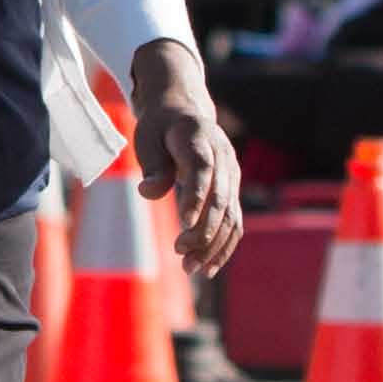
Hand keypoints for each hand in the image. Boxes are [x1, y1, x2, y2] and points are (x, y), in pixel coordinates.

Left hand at [127, 36, 241, 275]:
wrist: (185, 114)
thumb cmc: (161, 129)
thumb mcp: (148, 138)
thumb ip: (153, 165)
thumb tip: (148, 192)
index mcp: (199, 138)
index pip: (202, 169)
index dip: (196, 196)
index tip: (184, 222)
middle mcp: (223, 158)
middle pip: (220, 198)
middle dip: (203, 229)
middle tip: (180, 252)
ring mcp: (232, 176)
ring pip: (230, 215)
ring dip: (213, 245)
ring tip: (190, 267)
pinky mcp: (232, 192)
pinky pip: (234, 223)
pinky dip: (224, 246)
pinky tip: (208, 267)